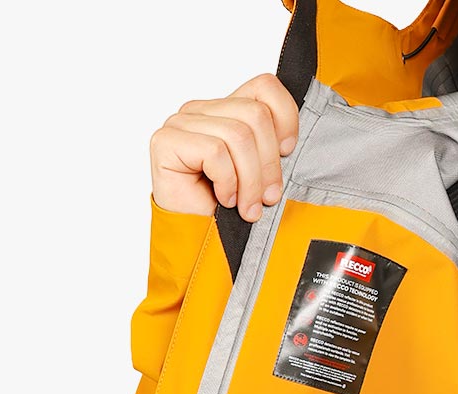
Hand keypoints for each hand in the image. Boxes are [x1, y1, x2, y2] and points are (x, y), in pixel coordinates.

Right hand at [149, 73, 298, 219]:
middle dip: (268, 164)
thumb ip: (273, 147)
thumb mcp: (263, 175)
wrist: (199, 244)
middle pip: (256, 114)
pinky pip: (215, 152)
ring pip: (238, 135)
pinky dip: (226, 182)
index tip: (287, 153)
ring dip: (250, 181)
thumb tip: (291, 140)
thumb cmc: (230, 212)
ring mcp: (182, 123)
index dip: (286, 118)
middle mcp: (202, 111)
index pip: (264, 87)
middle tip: (267, 197)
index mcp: (227, 111)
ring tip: (246, 206)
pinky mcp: (166, 141)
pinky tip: (222, 199)